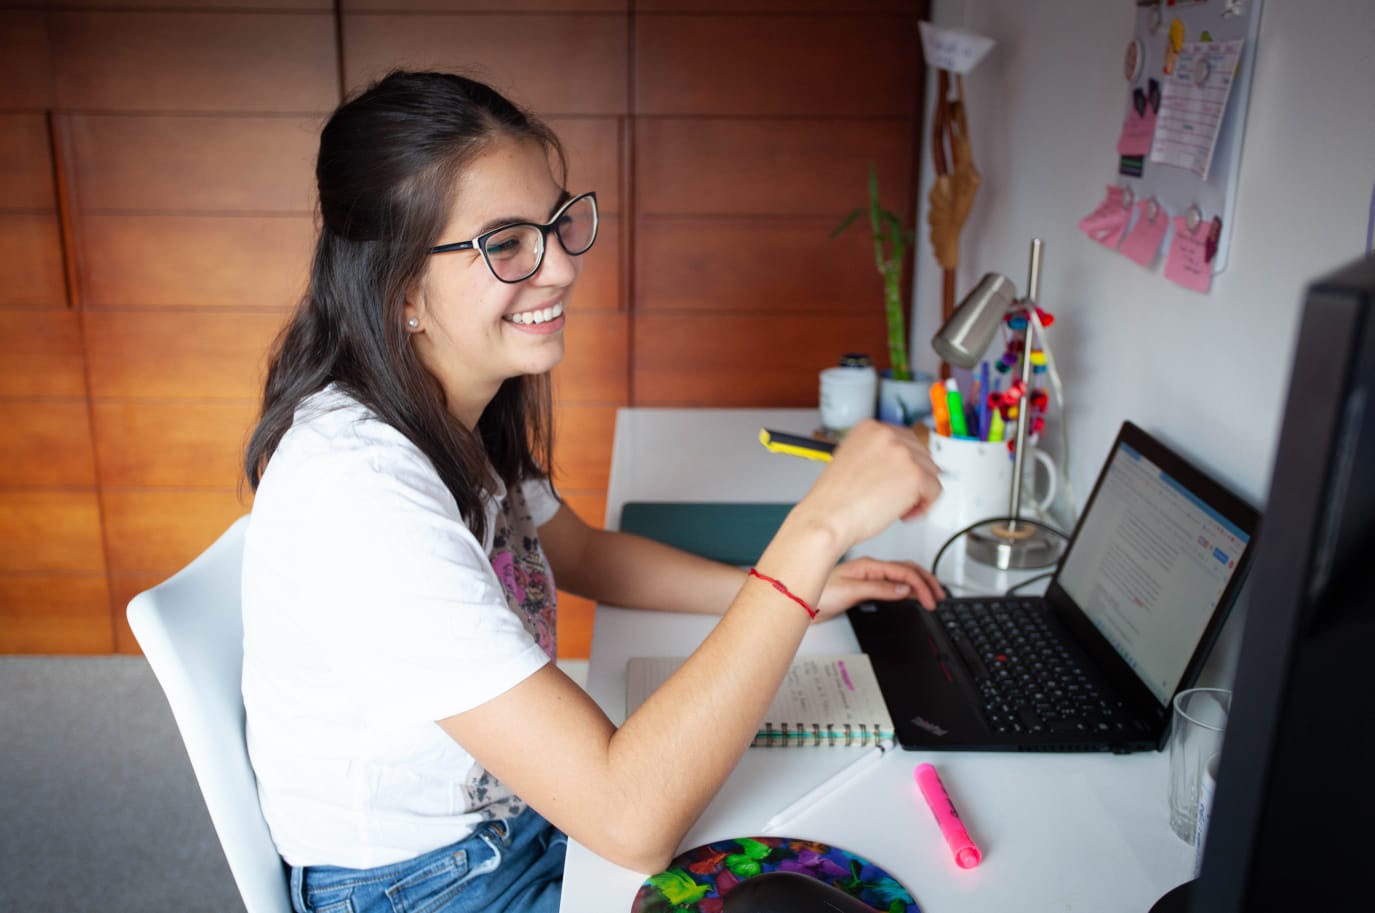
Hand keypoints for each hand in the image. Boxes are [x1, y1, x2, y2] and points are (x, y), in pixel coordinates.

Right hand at [791, 420, 942, 553]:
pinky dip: (924, 506)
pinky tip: (903, 513)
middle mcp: (887, 435)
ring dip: (919, 492)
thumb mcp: (851, 460)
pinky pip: (935, 491)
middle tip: (897, 496)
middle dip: (914, 478)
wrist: (827, 518)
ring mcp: (903, 453)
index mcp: (869, 428)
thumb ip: (876, 455)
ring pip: (931, 472)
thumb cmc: (833, 500)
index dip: (905, 463)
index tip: (900, 476)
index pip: (905, 439)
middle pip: (922, 454)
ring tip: (896, 506)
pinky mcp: (915, 475)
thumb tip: (897, 464)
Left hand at [813, 557, 945, 620]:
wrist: (795, 597)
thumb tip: (905, 589)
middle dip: (927, 580)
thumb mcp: (850, 591)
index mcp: (868, 565)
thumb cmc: (816, 592)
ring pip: (901, 575)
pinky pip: (892, 582)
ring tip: (933, 593)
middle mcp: (869, 568)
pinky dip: (907, 587)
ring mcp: (867, 576)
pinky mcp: (863, 585)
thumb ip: (879, 588)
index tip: (932, 600)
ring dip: (919, 582)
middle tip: (940, 595)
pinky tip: (912, 593)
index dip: (921, 586)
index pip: (904, 573)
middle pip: (907, 570)